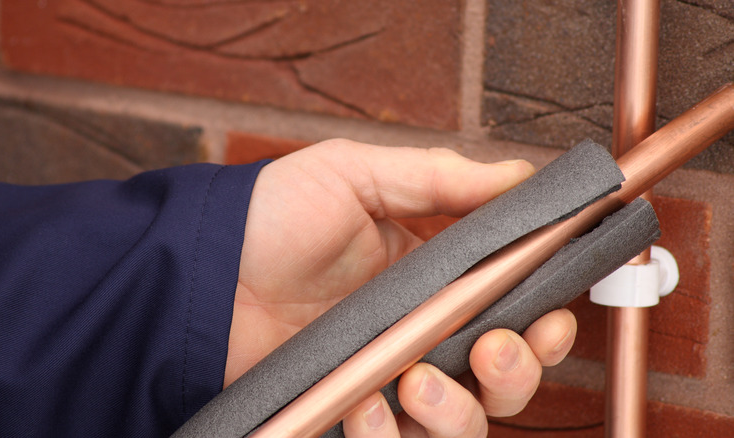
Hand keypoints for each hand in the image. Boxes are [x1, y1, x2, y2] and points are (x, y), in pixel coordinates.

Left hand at [226, 139, 576, 435]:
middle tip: (491, 349)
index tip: (550, 317)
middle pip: (501, 380)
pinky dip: (389, 432)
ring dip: (456, 410)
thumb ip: (440, 179)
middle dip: (516, 373)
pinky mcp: (347, 412)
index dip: (543, 324)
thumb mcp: (356, 175)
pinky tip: (365, 403)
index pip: (512, 312)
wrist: (201, 266)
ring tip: (415, 378)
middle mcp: (418, 334)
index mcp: (432, 279)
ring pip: (461, 424)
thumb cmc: (272, 213)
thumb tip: (522, 174)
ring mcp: (384, 378)